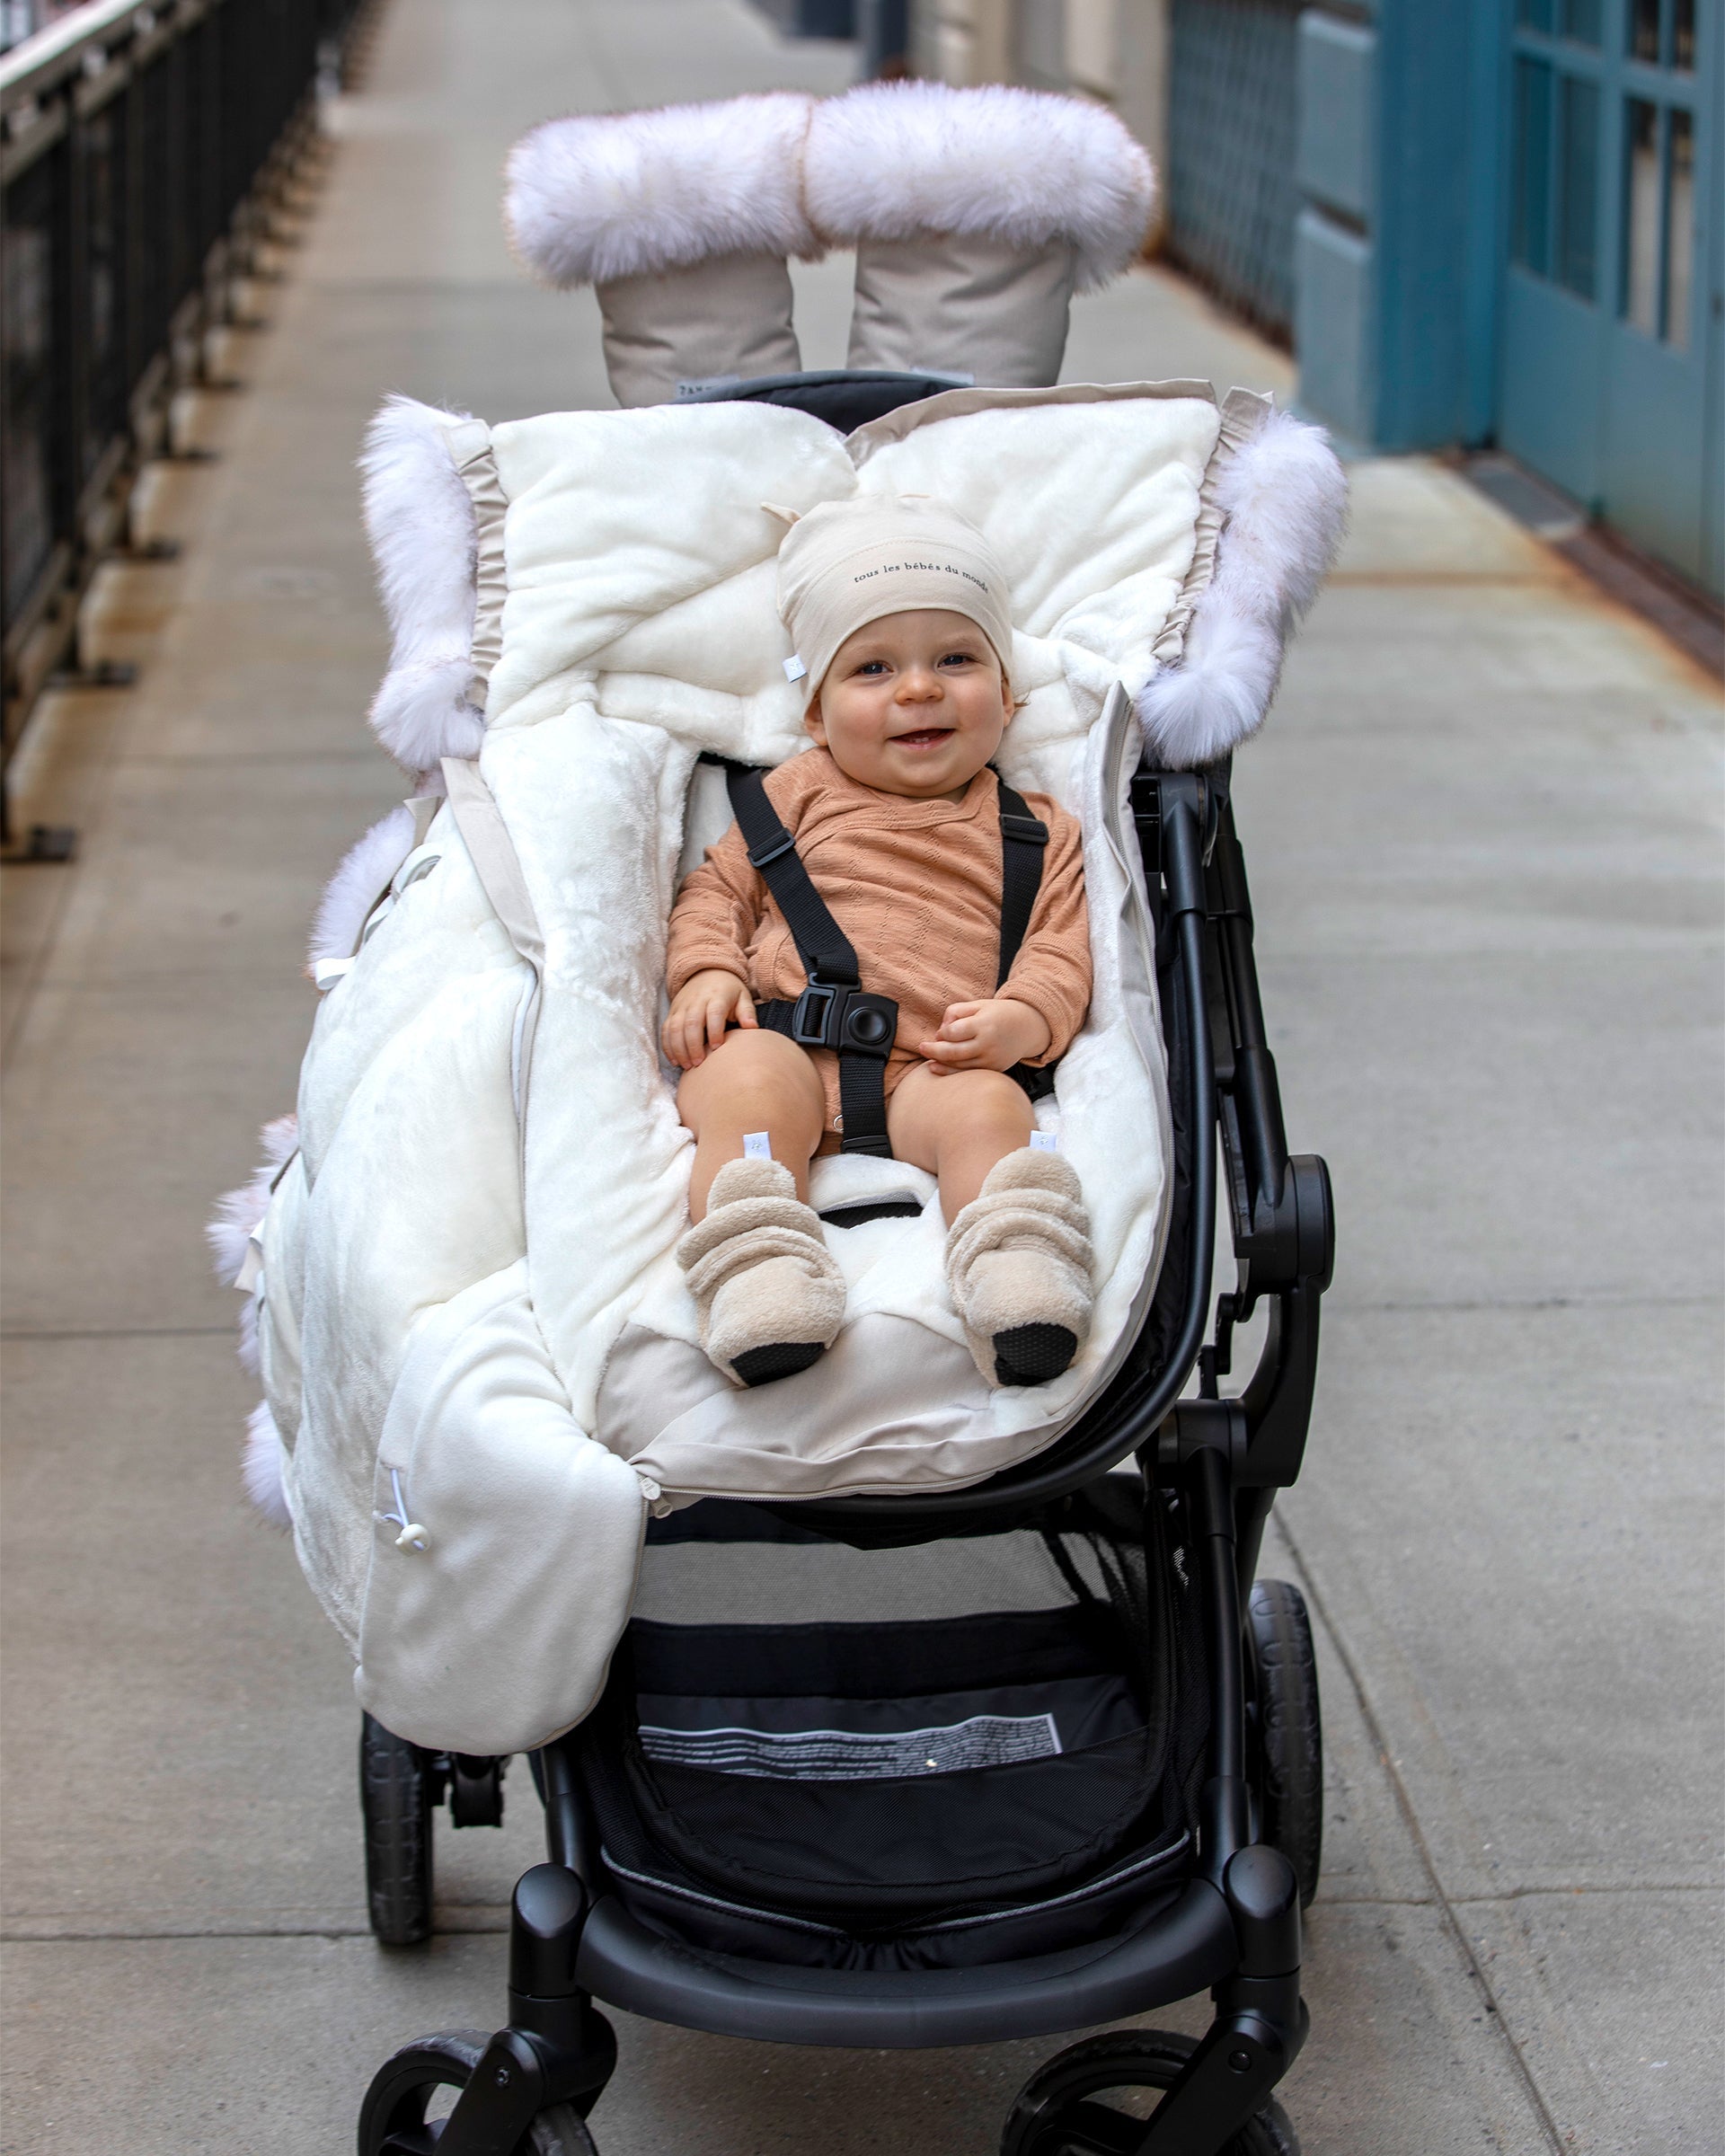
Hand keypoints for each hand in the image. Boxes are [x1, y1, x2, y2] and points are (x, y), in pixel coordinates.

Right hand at [663, 970, 755, 1068]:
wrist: (707, 972)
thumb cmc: (729, 991)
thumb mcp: (742, 997)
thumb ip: (747, 1012)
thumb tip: (752, 1028)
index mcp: (717, 997)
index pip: (713, 1013)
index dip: (714, 1031)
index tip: (717, 1048)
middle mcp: (696, 1001)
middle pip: (691, 1023)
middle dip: (693, 1045)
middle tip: (698, 1064)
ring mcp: (682, 1006)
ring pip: (675, 1028)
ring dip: (678, 1049)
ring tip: (687, 1066)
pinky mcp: (672, 1012)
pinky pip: (665, 1030)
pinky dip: (667, 1046)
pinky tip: (675, 1060)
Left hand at [919, 997, 1050, 1075]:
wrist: (1028, 1027)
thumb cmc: (999, 1014)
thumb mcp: (978, 1004)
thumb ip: (955, 1012)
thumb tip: (940, 1031)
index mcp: (984, 1024)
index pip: (955, 1032)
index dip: (943, 1032)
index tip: (941, 1031)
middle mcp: (988, 1044)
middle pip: (954, 1052)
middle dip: (934, 1050)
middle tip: (921, 1047)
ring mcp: (991, 1059)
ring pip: (959, 1065)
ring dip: (940, 1062)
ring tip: (928, 1056)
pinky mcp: (993, 1069)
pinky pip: (968, 1073)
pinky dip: (951, 1072)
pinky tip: (937, 1067)